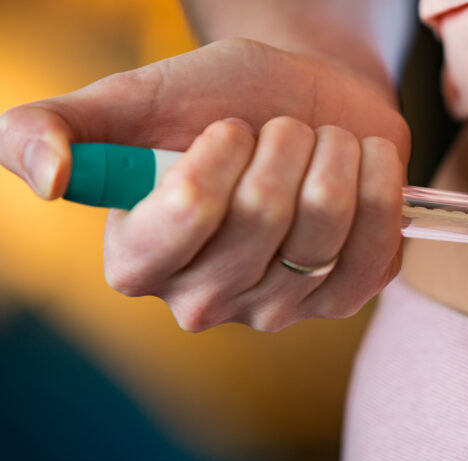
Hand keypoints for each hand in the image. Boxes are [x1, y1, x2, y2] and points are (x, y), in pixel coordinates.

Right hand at [0, 38, 408, 330]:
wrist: (307, 103)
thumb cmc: (223, 101)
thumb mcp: (137, 100)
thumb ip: (59, 126)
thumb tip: (46, 177)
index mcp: (141, 259)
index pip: (186, 216)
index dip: (219, 157)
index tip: (229, 127)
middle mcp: (205, 299)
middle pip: (263, 217)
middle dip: (282, 145)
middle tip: (281, 130)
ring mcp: (279, 307)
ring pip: (323, 226)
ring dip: (331, 155)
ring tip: (318, 143)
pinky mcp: (344, 296)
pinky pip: (375, 243)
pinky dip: (376, 179)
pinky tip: (359, 162)